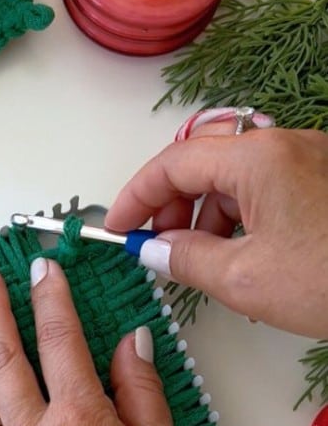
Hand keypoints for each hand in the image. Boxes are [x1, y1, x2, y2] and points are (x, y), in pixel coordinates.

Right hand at [105, 128, 327, 337]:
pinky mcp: (323, 183)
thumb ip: (187, 260)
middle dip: (172, 205)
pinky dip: (240, 218)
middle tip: (159, 248)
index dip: (136, 197)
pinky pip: (265, 189)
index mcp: (258, 158)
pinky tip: (242, 257)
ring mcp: (308, 161)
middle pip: (203, 162)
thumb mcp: (245, 279)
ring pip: (235, 177)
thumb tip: (155, 251)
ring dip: (207, 215)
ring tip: (203, 262)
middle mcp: (283, 147)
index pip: (173, 163)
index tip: (118, 227)